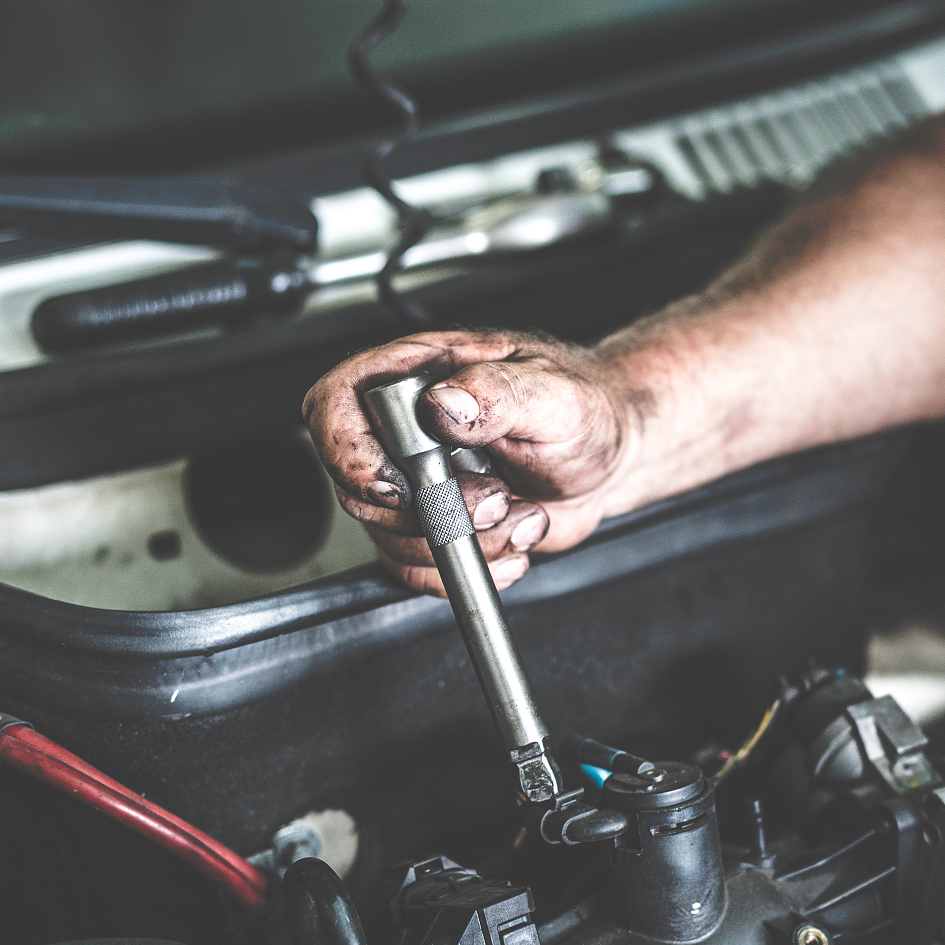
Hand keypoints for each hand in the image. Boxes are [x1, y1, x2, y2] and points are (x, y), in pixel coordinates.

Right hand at [302, 329, 637, 594]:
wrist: (610, 456)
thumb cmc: (583, 408)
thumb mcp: (553, 393)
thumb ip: (497, 394)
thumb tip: (444, 402)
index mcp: (419, 374)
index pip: (334, 405)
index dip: (349, 452)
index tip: (398, 484)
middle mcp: (405, 428)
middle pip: (358, 487)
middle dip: (434, 511)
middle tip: (498, 497)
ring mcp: (416, 481)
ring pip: (391, 537)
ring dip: (466, 543)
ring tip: (522, 512)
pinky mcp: (434, 525)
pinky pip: (419, 568)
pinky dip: (473, 570)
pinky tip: (513, 541)